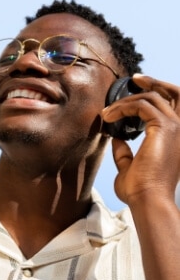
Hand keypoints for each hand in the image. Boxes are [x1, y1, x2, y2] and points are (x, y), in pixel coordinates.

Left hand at [101, 73, 179, 204]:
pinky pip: (142, 106)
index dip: (158, 93)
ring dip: (126, 101)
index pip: (174, 106)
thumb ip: (124, 151)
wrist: (147, 199)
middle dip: (155, 83)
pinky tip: (108, 117)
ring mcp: (176, 128)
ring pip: (152, 98)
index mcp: (177, 138)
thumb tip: (115, 139)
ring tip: (106, 113)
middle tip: (134, 79)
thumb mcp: (129, 166)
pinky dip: (123, 107)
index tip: (136, 88)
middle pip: (175, 93)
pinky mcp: (164, 128)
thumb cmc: (141, 189)